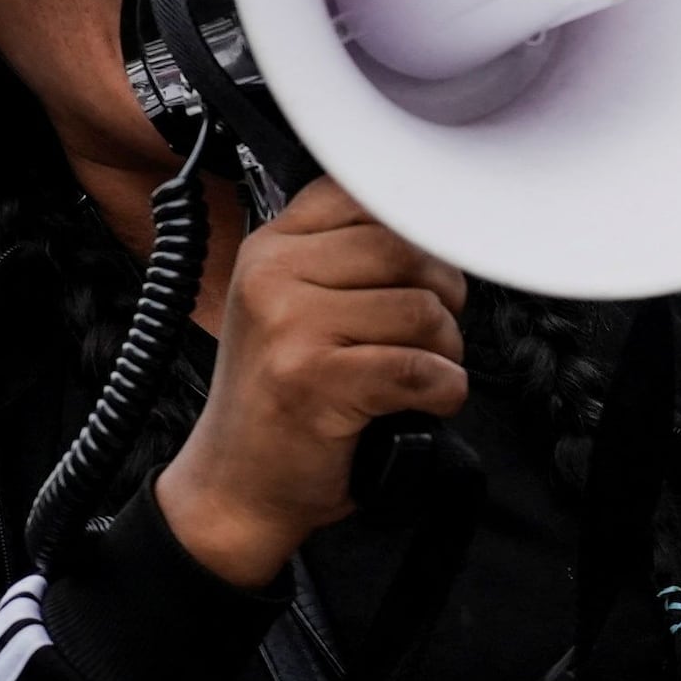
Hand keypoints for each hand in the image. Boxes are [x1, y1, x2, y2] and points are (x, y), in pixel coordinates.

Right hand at [152, 179, 467, 586]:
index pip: (370, 195)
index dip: (418, 237)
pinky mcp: (313, 378)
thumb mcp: (299, 307)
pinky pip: (421, 368)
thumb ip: (352, 258)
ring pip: (423, 310)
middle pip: (407, 249)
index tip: (420, 278)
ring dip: (444, 352)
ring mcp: (288, 324)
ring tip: (413, 376)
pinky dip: (442, 393)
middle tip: (427, 338)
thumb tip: (443, 226)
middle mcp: (272, 273)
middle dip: (443, 298)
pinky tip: (417, 405)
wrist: (237, 485)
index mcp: (272, 245)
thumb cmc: (285, 400)